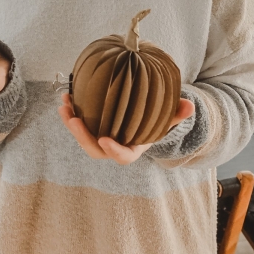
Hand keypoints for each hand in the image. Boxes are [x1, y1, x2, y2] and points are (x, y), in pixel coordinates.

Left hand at [58, 94, 194, 164]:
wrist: (142, 119)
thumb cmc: (154, 121)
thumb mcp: (166, 117)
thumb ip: (176, 114)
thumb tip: (189, 105)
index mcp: (132, 148)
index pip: (122, 156)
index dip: (113, 150)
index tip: (104, 140)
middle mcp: (113, 146)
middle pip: (95, 150)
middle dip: (82, 137)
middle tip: (74, 120)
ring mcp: (99, 137)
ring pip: (82, 137)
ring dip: (71, 123)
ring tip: (65, 106)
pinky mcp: (90, 127)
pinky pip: (78, 123)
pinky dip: (70, 112)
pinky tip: (66, 97)